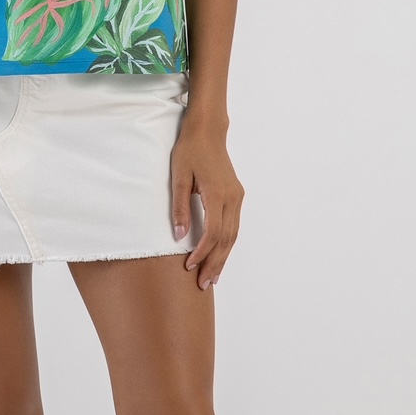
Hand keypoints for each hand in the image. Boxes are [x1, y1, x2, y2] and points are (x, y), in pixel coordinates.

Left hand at [171, 114, 243, 290]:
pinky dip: (227, 244)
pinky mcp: (236, 195)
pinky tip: (220, 255)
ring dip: (223, 257)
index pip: (212, 233)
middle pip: (226, 239)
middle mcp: (232, 198)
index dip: (202, 252)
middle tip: (203, 284)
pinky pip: (234, 226)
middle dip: (215, 263)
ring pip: (233, 235)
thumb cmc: (189, 150)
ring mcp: (237, 197)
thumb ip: (179, 206)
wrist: (208, 131)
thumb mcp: (178, 176)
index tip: (189, 266)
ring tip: (213, 277)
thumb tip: (178, 235)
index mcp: (217, 193)